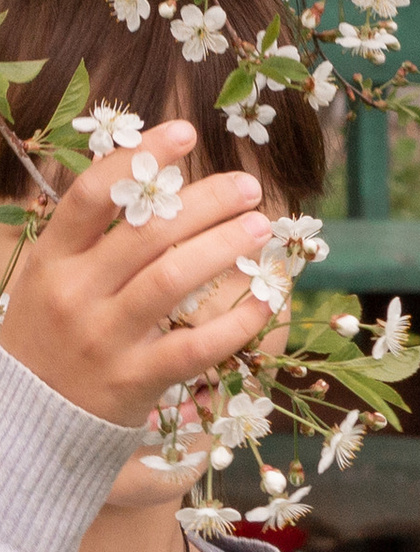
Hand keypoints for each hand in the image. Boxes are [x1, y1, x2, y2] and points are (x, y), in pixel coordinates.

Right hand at [0, 123, 277, 429]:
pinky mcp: (134, 381)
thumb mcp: (53, 278)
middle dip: (206, 202)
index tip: (187, 131)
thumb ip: (96, 235)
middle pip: (147, 232)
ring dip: (225, 246)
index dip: (140, 157)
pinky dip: (237, 320)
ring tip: (260, 225)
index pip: (91, 196)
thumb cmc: (52, 333)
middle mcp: (74, 295)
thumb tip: (161, 175)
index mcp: (51, 261)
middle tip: (247, 187)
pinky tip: (264, 298)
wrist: (23, 420)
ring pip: (173, 279)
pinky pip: (196, 346)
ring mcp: (104, 339)